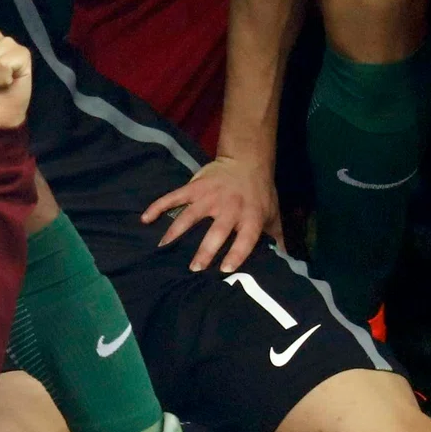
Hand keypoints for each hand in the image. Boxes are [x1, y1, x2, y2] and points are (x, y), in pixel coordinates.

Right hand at [140, 155, 282, 271]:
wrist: (247, 161)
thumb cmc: (260, 193)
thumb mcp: (273, 213)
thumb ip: (277, 237)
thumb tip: (285, 260)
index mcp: (250, 216)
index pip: (245, 238)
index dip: (237, 254)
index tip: (225, 269)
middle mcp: (229, 207)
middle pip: (216, 232)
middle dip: (205, 250)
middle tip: (194, 268)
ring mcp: (209, 197)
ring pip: (190, 216)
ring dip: (176, 231)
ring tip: (163, 247)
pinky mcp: (194, 187)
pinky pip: (173, 197)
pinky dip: (158, 206)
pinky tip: (145, 219)